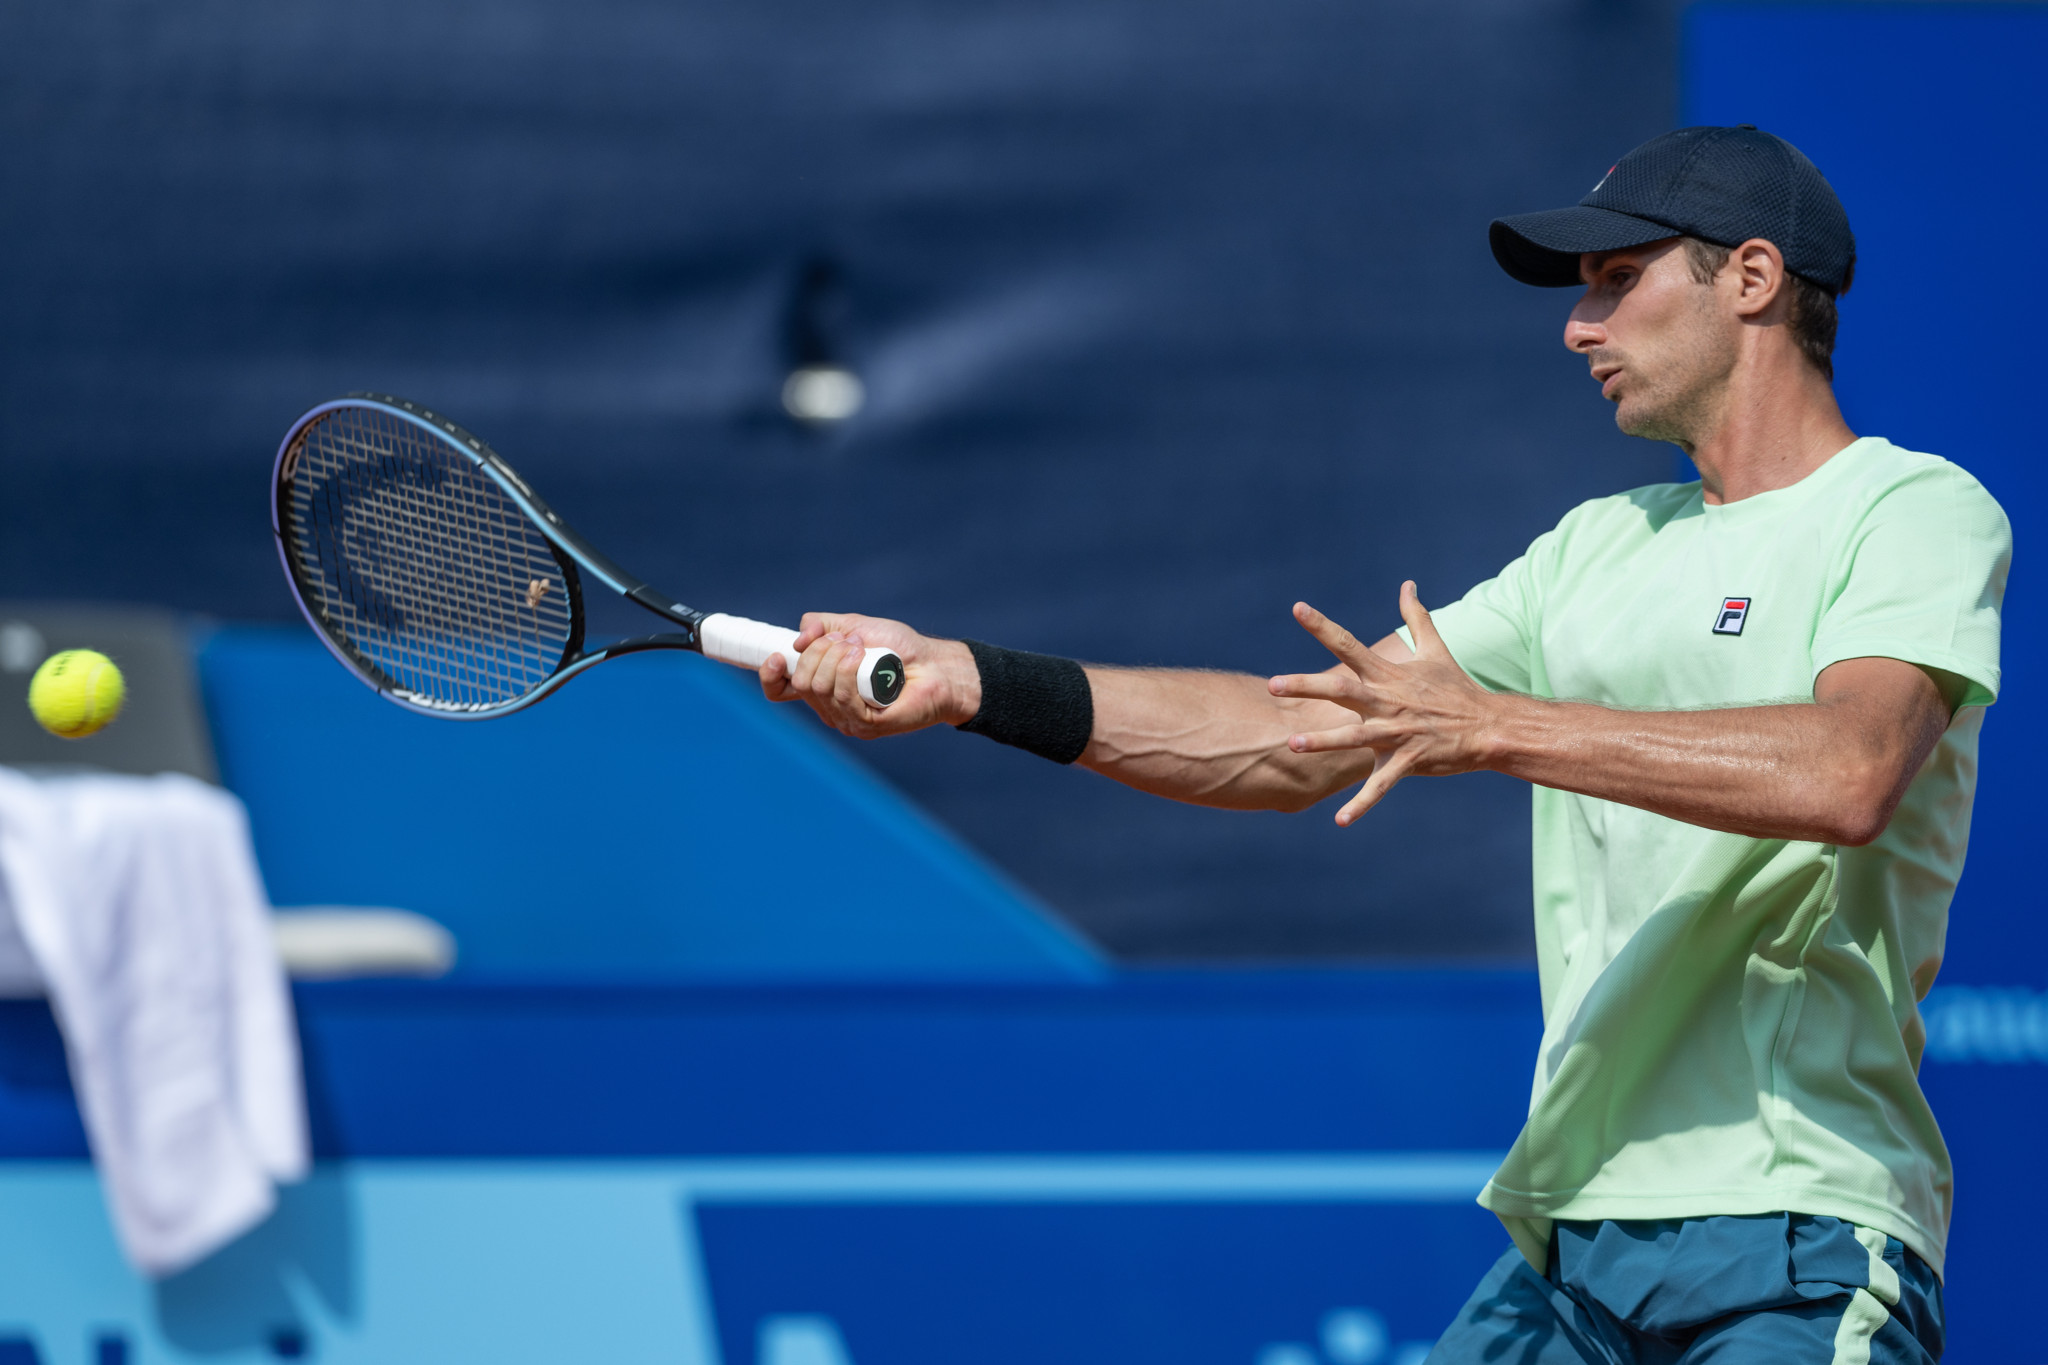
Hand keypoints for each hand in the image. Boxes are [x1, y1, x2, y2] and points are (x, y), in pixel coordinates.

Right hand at [759, 612, 981, 739]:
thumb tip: (798, 639)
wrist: (936, 664)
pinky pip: (843, 698)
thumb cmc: (900, 648)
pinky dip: (847, 670)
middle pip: (800, 682)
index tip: (778, 654)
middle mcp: (830, 707)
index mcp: (821, 687)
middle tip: (847, 639)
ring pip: (818, 688)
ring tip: (859, 645)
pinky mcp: (868, 725)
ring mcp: (848, 720)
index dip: (769, 675)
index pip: (780, 690)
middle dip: (818, 652)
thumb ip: (822, 625)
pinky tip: (860, 655)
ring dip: (834, 656)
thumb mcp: (855, 626)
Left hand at [1267, 582, 1498, 825]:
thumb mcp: (1436, 649)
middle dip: (1308, 685)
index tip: (1297, 608)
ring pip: (1355, 738)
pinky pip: (1380, 785)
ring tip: (1293, 744)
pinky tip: (1340, 821)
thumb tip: (1407, 584)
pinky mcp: (1408, 761)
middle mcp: (1388, 701)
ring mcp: (1397, 733)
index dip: (1322, 626)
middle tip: (1274, 683)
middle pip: (1343, 689)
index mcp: (1388, 675)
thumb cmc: (1457, 688)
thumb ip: (1416, 617)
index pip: (1349, 645)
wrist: (1489, 727)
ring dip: (1324, 742)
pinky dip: (1362, 804)